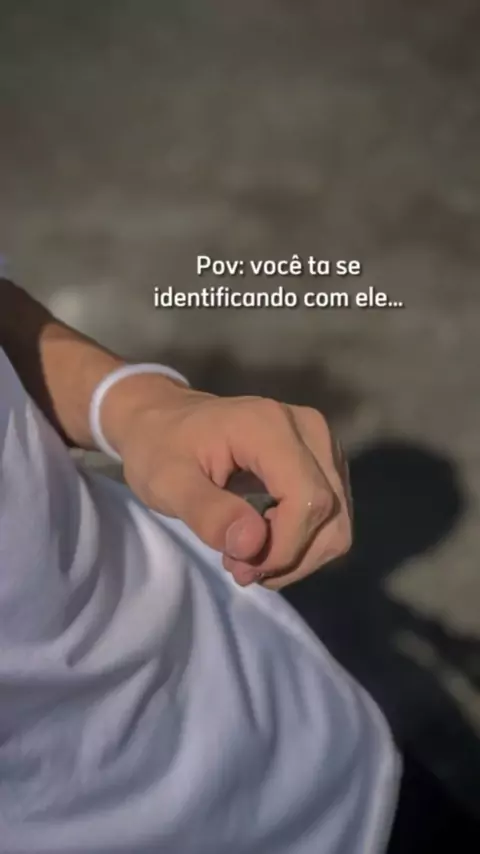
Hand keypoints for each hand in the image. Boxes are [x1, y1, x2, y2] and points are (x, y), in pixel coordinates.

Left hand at [104, 376, 351, 589]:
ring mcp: (323, 443)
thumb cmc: (160, 448)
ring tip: (246, 556)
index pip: (308, 500)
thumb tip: (252, 544)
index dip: (284, 547)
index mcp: (269, 427)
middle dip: (289, 556)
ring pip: (337, 520)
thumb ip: (208, 512)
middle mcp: (309, 429)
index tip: (240, 567)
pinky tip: (262, 540)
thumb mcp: (167, 483)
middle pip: (331, 514)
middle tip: (238, 567)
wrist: (164, 420)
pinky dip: (302, 541)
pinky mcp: (325, 460)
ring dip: (297, 554)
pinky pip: (332, 515)